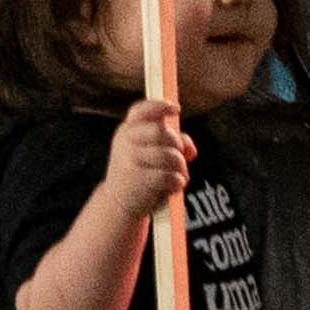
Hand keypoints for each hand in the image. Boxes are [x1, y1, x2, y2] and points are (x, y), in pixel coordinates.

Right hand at [93, 101, 193, 219]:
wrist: (118, 203)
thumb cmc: (140, 174)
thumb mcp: (150, 153)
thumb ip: (172, 144)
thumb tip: (190, 150)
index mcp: (127, 131)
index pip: (141, 110)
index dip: (160, 106)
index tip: (176, 109)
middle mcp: (126, 142)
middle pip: (162, 131)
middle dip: (178, 143)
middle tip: (180, 156)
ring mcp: (130, 161)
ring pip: (171, 155)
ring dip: (181, 167)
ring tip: (179, 176)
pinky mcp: (138, 181)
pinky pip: (170, 176)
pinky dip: (177, 182)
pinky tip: (173, 186)